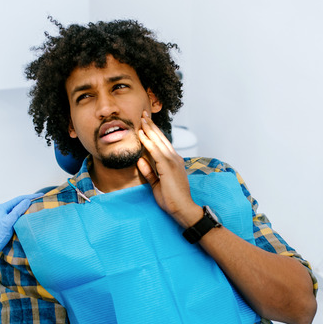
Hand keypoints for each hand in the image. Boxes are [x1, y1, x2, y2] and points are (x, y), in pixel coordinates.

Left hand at [0, 193, 40, 251]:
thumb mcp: (9, 221)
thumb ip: (18, 210)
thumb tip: (27, 201)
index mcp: (1, 208)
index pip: (18, 199)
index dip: (30, 196)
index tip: (40, 195)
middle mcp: (0, 211)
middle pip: (16, 204)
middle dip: (27, 202)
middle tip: (38, 201)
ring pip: (14, 211)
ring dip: (23, 209)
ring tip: (33, 209)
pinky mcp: (0, 224)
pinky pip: (12, 217)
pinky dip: (19, 216)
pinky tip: (23, 218)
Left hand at [136, 111, 202, 227]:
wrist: (182, 208)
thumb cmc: (171, 199)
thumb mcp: (156, 184)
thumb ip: (149, 172)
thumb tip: (140, 161)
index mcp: (174, 162)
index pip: (162, 144)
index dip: (154, 133)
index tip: (145, 124)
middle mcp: (175, 158)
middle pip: (161, 138)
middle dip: (151, 126)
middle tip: (143, 114)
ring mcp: (172, 161)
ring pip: (158, 141)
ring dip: (149, 129)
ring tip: (141, 119)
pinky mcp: (168, 166)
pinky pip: (155, 151)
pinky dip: (148, 141)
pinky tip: (142, 134)